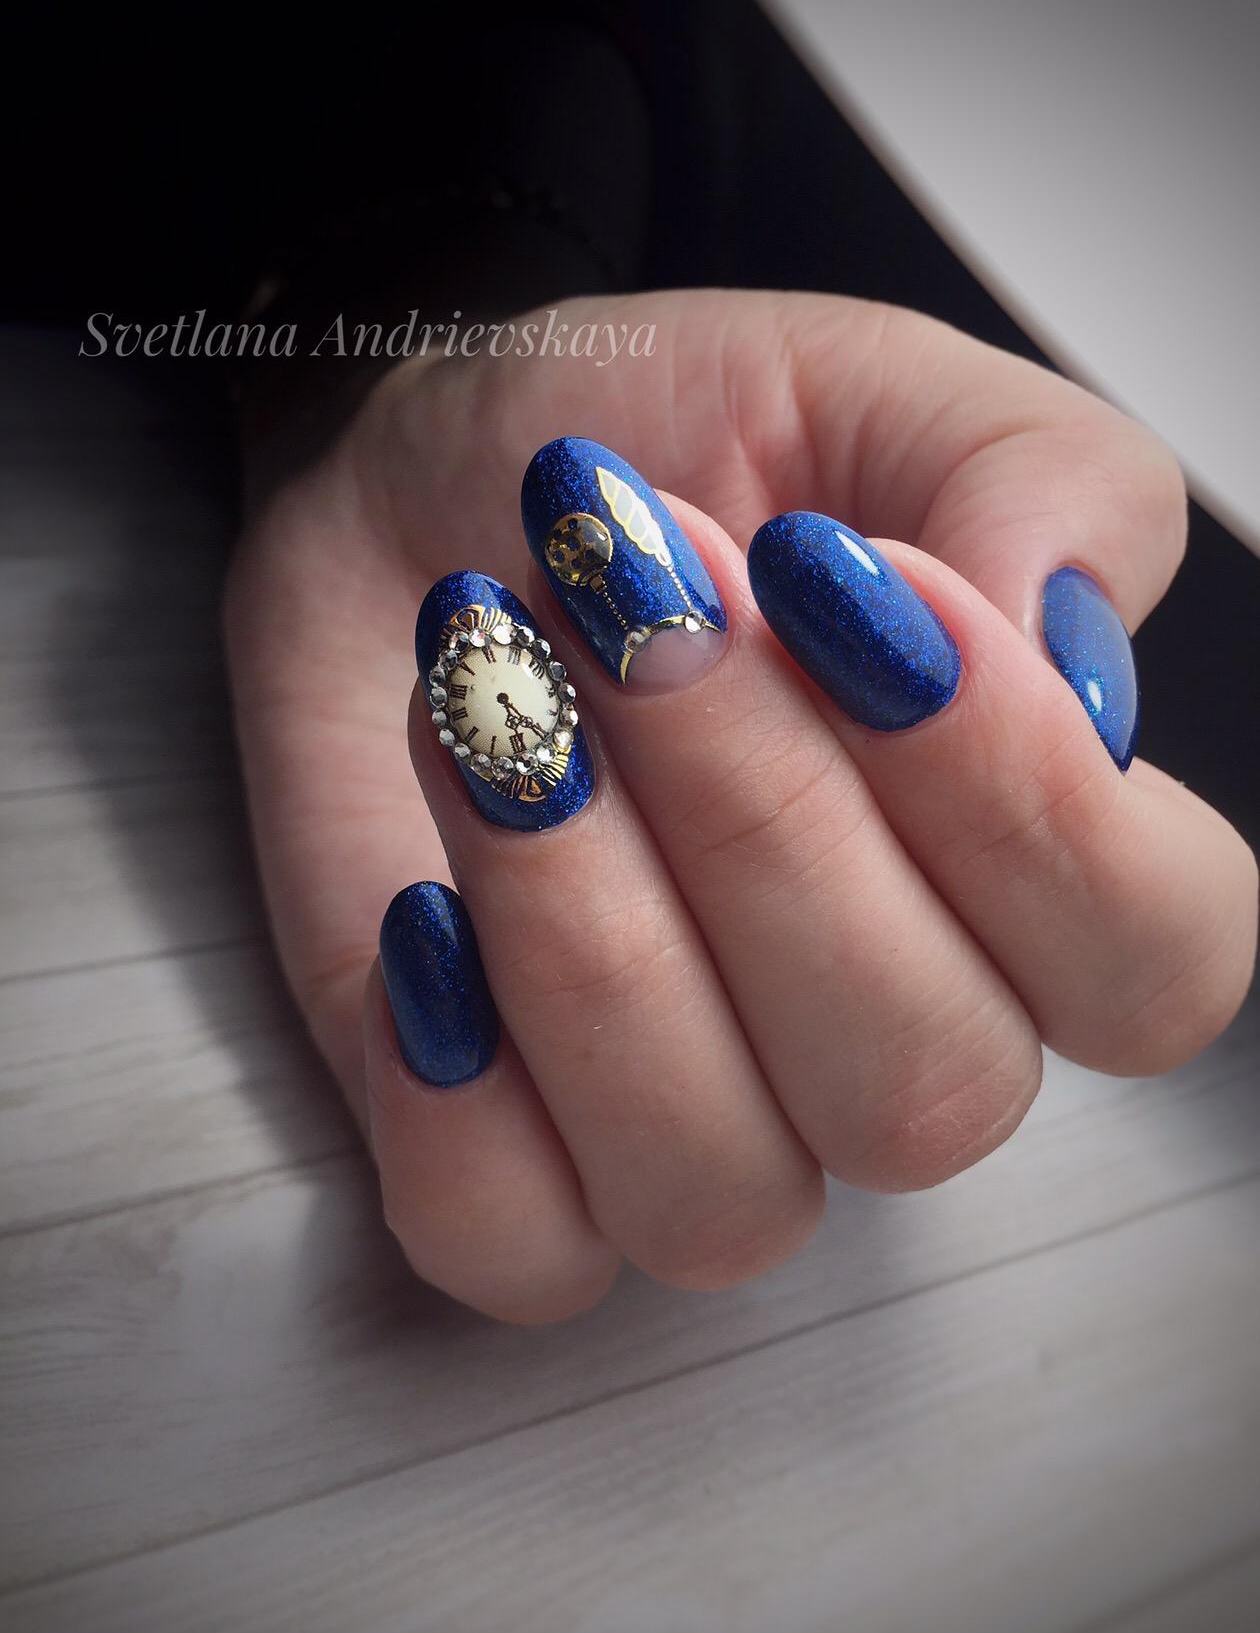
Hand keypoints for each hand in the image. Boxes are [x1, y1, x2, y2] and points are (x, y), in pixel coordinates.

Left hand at [225, 290, 1256, 1322]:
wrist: (416, 501)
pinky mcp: (507, 1151)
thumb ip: (1029, 486)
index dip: (1025, 808)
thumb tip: (1061, 655)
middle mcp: (882, 1033)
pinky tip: (423, 917)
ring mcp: (698, 1117)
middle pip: (927, 1085)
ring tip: (497, 709)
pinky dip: (459, 1099)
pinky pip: (517, 1246)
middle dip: (763, 825)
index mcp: (1022, 874)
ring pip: (725, 1185)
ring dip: (592, 929)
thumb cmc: (649, 454)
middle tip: (637, 610)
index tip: (855, 595)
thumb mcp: (862, 386)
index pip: (1152, 965)